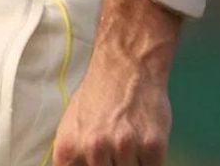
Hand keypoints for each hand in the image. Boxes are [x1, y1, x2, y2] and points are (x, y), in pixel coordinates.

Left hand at [48, 42, 172, 164]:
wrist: (126, 63)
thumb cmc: (99, 95)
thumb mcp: (71, 127)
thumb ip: (74, 157)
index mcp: (68, 149)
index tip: (103, 163)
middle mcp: (93, 150)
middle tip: (116, 154)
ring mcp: (123, 147)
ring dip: (132, 163)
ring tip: (130, 144)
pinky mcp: (151, 145)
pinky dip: (149, 162)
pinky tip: (144, 145)